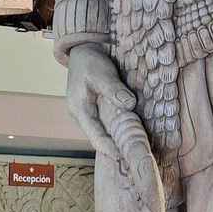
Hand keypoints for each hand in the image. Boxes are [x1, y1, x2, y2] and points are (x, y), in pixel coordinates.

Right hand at [66, 44, 136, 159]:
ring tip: (133, 153)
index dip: (109, 148)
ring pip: (103, 133)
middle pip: (99, 138)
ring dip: (117, 142)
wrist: (83, 51)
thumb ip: (112, 88)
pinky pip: (106, 126)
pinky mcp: (95, 111)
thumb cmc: (89, 61)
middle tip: (132, 160)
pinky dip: (117, 132)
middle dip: (114, 150)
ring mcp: (88, 114)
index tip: (123, 156)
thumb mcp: (99, 72)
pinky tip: (130, 137)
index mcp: (79, 109)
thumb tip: (129, 103)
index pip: (94, 135)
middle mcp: (82, 116)